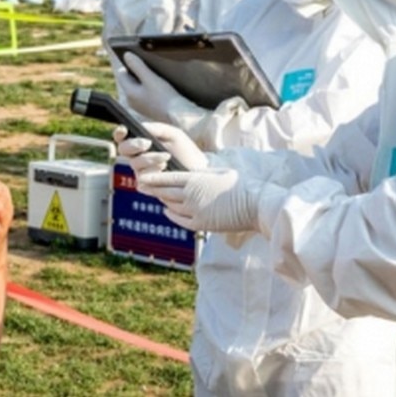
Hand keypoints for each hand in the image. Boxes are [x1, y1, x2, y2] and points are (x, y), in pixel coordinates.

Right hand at [113, 122, 207, 173]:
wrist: (197, 172)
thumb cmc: (185, 152)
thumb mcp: (174, 135)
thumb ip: (158, 129)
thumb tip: (143, 126)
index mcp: (141, 143)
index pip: (123, 137)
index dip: (119, 133)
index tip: (124, 129)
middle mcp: (137, 157)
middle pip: (123, 149)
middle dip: (134, 145)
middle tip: (147, 143)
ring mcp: (141, 172)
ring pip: (134, 164)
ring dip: (149, 159)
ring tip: (166, 157)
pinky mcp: (147, 185)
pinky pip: (141, 179)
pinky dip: (152, 173)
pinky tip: (164, 171)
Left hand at [120, 53, 207, 127]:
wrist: (179, 116)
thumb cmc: (165, 97)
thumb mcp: (150, 78)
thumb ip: (138, 66)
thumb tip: (126, 56)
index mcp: (129, 93)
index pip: (122, 74)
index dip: (130, 65)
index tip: (141, 60)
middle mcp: (132, 101)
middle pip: (130, 80)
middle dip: (138, 73)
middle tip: (151, 68)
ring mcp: (140, 106)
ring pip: (139, 87)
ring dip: (146, 80)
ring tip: (157, 77)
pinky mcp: (149, 109)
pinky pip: (146, 94)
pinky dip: (151, 88)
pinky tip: (161, 88)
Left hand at [137, 169, 257, 231]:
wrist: (255, 205)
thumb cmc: (241, 186)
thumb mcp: (220, 173)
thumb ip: (202, 174)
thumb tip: (192, 175)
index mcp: (196, 180)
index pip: (168, 178)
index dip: (153, 178)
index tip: (142, 177)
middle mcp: (191, 196)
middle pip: (165, 193)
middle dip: (152, 189)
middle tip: (140, 185)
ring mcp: (195, 211)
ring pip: (171, 206)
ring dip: (162, 200)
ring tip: (154, 195)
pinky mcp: (201, 224)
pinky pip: (180, 220)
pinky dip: (171, 214)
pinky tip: (166, 211)